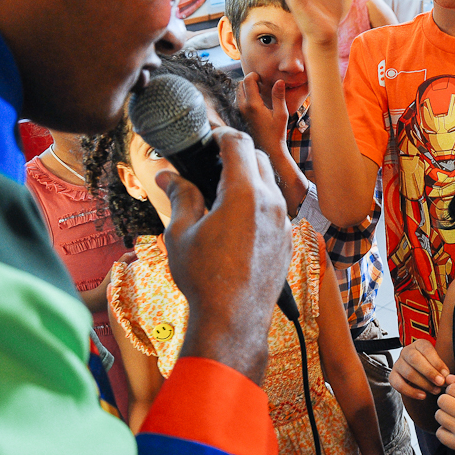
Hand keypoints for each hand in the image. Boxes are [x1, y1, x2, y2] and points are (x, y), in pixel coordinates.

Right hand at [156, 128, 290, 383]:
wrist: (234, 320)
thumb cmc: (204, 278)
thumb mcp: (181, 233)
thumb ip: (180, 197)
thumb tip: (166, 176)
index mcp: (244, 194)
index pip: (238, 143)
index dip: (220, 134)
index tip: (206, 138)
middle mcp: (272, 203)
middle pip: (258, 159)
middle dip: (235, 154)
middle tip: (210, 164)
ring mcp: (284, 222)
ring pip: (270, 184)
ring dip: (249, 179)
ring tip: (221, 194)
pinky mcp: (288, 241)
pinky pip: (276, 209)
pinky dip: (259, 203)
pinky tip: (237, 220)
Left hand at [238, 73, 288, 156]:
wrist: (269, 149)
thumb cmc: (277, 133)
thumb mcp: (282, 114)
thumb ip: (279, 96)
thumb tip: (279, 81)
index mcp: (253, 105)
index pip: (248, 80)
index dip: (255, 75)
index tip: (263, 78)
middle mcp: (243, 107)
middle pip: (240, 84)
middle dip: (249, 81)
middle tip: (262, 85)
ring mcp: (239, 112)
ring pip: (238, 92)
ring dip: (247, 89)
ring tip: (260, 94)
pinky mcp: (239, 116)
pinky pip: (239, 100)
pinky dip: (245, 96)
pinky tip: (257, 103)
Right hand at [389, 339, 449, 399]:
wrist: (418, 373)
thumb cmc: (431, 367)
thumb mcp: (437, 363)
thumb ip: (442, 369)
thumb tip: (447, 378)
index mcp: (419, 344)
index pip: (426, 349)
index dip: (437, 362)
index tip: (446, 374)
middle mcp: (406, 352)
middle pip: (415, 359)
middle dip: (429, 372)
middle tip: (440, 382)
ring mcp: (398, 364)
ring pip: (408, 373)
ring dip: (423, 384)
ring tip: (435, 390)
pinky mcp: (393, 376)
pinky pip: (398, 384)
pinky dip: (411, 392)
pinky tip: (423, 396)